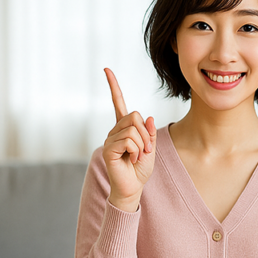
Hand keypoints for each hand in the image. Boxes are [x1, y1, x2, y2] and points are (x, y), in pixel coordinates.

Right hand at [103, 68, 156, 211]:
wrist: (133, 187)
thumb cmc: (140, 169)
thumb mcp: (151, 148)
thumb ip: (149, 133)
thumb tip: (146, 117)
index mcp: (125, 127)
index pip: (118, 103)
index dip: (113, 86)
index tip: (106, 70)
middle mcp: (115, 130)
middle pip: (134, 116)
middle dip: (146, 134)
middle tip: (145, 149)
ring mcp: (110, 139)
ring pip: (133, 130)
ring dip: (142, 145)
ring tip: (137, 157)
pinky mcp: (108, 149)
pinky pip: (128, 141)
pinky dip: (136, 151)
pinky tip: (131, 160)